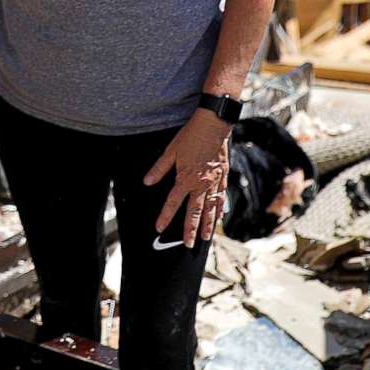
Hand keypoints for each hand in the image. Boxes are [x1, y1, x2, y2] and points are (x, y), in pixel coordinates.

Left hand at [144, 108, 233, 245]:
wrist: (213, 125)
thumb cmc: (191, 136)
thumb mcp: (171, 151)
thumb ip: (159, 169)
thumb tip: (146, 182)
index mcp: (186, 178)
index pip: (173, 202)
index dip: (165, 216)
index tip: (159, 228)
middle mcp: (201, 184)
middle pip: (194, 212)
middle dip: (190, 229)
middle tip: (187, 244)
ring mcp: (214, 182)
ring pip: (210, 208)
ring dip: (206, 225)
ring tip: (204, 238)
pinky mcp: (223, 177)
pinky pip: (222, 198)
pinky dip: (220, 210)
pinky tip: (218, 218)